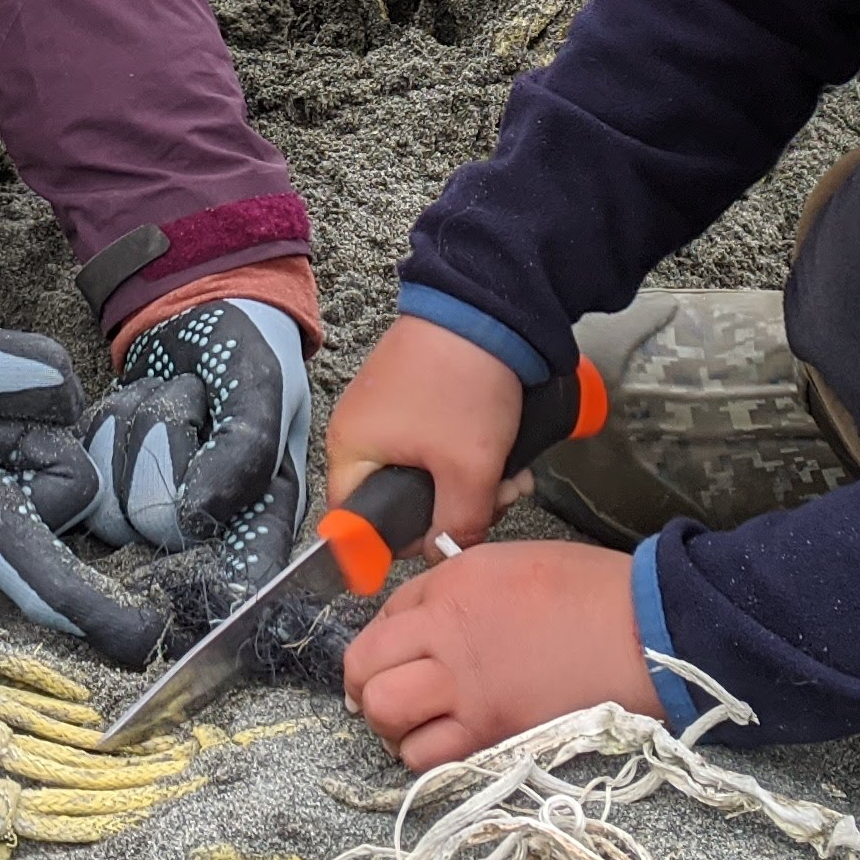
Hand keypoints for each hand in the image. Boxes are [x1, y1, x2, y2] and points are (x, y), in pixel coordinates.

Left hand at [81, 299, 312, 579]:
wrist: (199, 303)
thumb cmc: (247, 346)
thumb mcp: (260, 386)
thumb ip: (245, 453)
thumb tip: (198, 518)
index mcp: (264, 514)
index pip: (238, 582)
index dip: (209, 578)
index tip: (186, 523)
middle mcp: (209, 523)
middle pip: (157, 527)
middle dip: (166, 446)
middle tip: (194, 400)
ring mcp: (155, 506)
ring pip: (114, 500)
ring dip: (136, 428)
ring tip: (171, 394)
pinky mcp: (112, 482)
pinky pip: (87, 473)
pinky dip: (108, 423)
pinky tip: (139, 398)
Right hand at [321, 316, 525, 548]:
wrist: (488, 307)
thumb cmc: (460, 375)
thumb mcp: (467, 466)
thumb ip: (456, 524)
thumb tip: (446, 552)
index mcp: (351, 449)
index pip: (356, 524)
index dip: (400, 541)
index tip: (438, 540)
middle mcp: (363, 431)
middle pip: (402, 500)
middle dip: (456, 507)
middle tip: (493, 500)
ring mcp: (393, 411)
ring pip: (429, 473)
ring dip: (474, 482)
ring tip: (509, 474)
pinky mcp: (421, 396)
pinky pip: (441, 444)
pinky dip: (473, 453)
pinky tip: (506, 453)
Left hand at [340, 540, 659, 773]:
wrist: (642, 633)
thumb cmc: (588, 589)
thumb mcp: (507, 561)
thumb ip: (454, 587)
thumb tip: (421, 618)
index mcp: (451, 588)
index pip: (381, 618)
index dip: (382, 639)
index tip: (393, 653)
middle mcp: (446, 638)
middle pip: (365, 669)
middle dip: (365, 682)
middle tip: (383, 690)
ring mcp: (466, 691)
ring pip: (386, 716)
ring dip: (390, 722)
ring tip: (411, 722)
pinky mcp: (491, 734)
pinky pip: (429, 757)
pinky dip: (424, 753)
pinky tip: (442, 741)